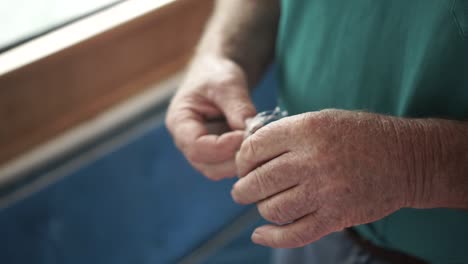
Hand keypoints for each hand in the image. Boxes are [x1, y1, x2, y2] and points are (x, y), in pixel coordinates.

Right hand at [166, 55, 255, 179]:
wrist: (217, 75)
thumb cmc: (217, 74)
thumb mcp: (228, 84)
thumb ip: (238, 107)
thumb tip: (253, 131)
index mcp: (179, 121)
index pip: (196, 146)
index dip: (222, 146)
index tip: (244, 135)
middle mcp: (186, 141)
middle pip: (207, 165)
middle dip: (233, 159)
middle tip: (257, 143)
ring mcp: (201, 151)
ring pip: (219, 171)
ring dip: (240, 162)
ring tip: (257, 143)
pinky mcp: (215, 155)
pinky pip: (228, 166)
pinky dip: (243, 160)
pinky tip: (256, 145)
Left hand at [232, 109, 419, 247]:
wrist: (406, 158)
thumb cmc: (360, 135)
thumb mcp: (322, 119)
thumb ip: (286, 134)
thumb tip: (249, 152)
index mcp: (305, 130)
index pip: (253, 149)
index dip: (242, 160)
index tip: (245, 166)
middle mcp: (311, 160)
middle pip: (257, 181)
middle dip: (243, 188)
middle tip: (244, 190)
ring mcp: (324, 191)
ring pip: (272, 209)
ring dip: (261, 209)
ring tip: (263, 203)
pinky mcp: (336, 217)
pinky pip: (294, 234)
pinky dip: (272, 238)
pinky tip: (260, 234)